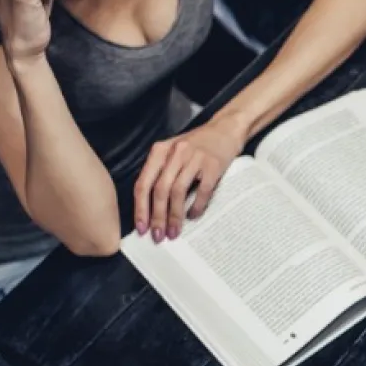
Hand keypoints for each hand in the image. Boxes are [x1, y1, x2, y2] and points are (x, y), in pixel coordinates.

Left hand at [134, 115, 247, 241]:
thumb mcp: (172, 151)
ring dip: (174, 216)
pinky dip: (196, 206)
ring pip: (178, 192)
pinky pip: (202, 191)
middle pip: (159, 190)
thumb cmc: (197, 144)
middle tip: (158, 236)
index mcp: (160, 150)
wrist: (226, 129)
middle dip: (157, 217)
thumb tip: (149, 207)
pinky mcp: (214, 165)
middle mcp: (175, 153)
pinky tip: (193, 216)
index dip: (140, 208)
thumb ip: (160, 171)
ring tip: (174, 231)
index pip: (143, 183)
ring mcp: (195, 158)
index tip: (141, 228)